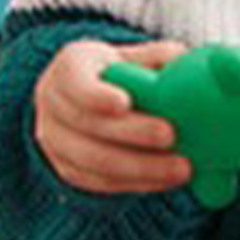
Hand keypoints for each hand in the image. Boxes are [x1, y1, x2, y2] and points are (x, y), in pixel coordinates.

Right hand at [33, 39, 190, 196]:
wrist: (80, 100)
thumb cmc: (111, 75)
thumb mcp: (127, 56)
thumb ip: (155, 57)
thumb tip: (187, 62)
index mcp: (67, 69)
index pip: (75, 84)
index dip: (96, 96)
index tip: (124, 103)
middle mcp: (52, 106)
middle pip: (88, 125)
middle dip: (132, 134)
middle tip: (170, 135)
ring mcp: (55, 142)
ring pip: (94, 162)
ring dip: (141, 168)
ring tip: (180, 167)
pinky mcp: (68, 170)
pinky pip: (100, 183)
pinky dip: (136, 183)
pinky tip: (166, 180)